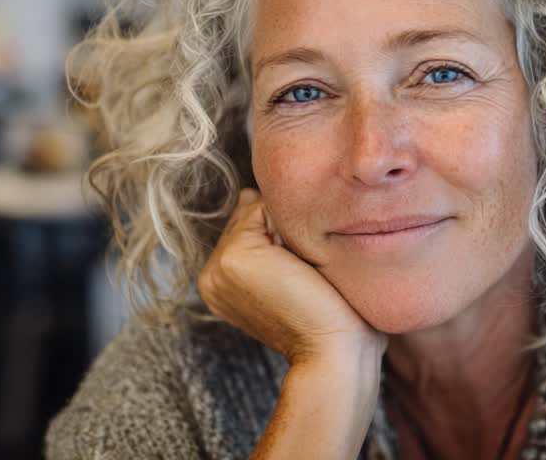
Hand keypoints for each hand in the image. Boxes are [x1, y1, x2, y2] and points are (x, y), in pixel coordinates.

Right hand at [199, 188, 386, 363]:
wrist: (333, 350)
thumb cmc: (329, 315)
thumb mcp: (291, 270)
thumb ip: (268, 236)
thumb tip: (247, 194)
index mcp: (221, 282)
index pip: (248, 227)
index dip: (285, 236)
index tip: (301, 273)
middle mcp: (212, 275)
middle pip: (251, 215)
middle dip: (284, 227)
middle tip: (303, 273)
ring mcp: (218, 266)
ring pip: (258, 209)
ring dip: (291, 226)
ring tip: (303, 270)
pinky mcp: (234, 257)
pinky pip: (265, 209)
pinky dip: (293, 225)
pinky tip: (302, 264)